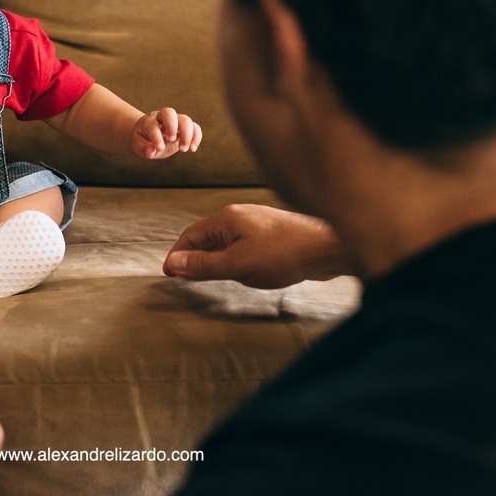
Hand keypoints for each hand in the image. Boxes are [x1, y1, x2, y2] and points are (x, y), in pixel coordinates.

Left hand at [132, 108, 202, 159]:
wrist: (151, 134)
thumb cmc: (143, 140)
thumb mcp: (139, 145)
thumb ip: (143, 149)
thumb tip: (151, 152)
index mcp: (148, 121)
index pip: (153, 125)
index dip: (156, 137)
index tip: (160, 148)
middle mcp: (162, 117)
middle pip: (169, 113)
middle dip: (172, 127)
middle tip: (171, 141)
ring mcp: (176, 120)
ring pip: (185, 119)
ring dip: (187, 134)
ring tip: (184, 150)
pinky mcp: (185, 126)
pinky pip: (195, 127)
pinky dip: (196, 137)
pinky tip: (192, 149)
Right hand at [162, 204, 349, 288]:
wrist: (326, 248)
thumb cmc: (283, 253)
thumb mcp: (236, 264)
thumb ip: (203, 264)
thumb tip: (174, 262)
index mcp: (227, 219)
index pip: (192, 234)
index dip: (178, 254)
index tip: (169, 273)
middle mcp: (241, 217)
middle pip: (208, 237)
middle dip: (194, 256)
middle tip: (185, 278)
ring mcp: (258, 226)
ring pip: (227, 243)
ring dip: (214, 259)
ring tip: (209, 277)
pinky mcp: (273, 237)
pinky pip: (244, 247)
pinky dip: (234, 259)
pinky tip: (242, 273)